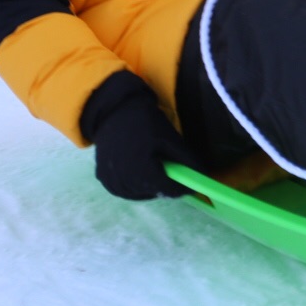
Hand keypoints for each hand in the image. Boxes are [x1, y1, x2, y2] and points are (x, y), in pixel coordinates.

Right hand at [85, 73, 188, 200]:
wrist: (114, 111)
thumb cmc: (145, 122)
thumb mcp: (171, 139)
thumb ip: (187, 160)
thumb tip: (203, 176)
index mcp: (141, 170)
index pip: (168, 190)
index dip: (182, 188)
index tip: (191, 184)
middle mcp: (124, 180)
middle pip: (154, 193)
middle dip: (167, 186)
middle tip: (173, 173)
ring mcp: (111, 181)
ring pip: (139, 194)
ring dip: (151, 187)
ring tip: (156, 170)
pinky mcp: (103, 179)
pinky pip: (124, 190)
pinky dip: (135, 186)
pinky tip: (140, 172)